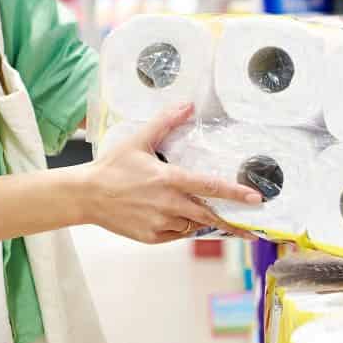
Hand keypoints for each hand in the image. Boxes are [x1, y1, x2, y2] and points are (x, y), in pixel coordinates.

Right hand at [82, 104, 262, 243]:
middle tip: (248, 228)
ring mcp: (160, 223)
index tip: (255, 199)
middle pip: (208, 215)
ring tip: (201, 214)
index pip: (210, 186)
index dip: (235, 193)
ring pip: (192, 225)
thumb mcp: (139, 140)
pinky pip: (176, 235)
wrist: (86, 195)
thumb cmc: (112, 166)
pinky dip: (181, 227)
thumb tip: (187, 104)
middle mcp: (168, 203)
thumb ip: (166, 122)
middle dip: (231, 222)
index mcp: (169, 179)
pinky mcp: (151, 237)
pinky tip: (176, 218)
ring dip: (200, 220)